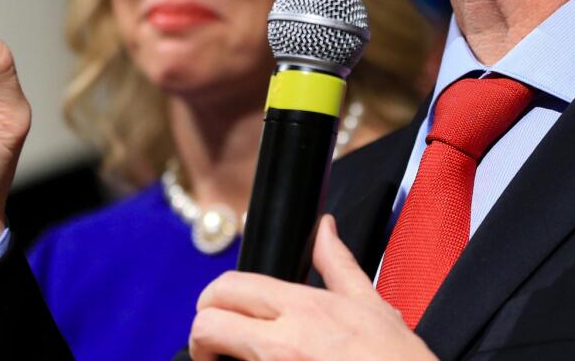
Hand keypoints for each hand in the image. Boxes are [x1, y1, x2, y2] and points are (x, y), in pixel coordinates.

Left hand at [189, 215, 436, 360]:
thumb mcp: (371, 306)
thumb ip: (337, 265)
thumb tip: (324, 228)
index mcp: (305, 308)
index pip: (230, 287)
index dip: (213, 298)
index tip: (220, 312)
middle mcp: (282, 342)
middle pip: (206, 325)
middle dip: (203, 334)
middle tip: (219, 346)